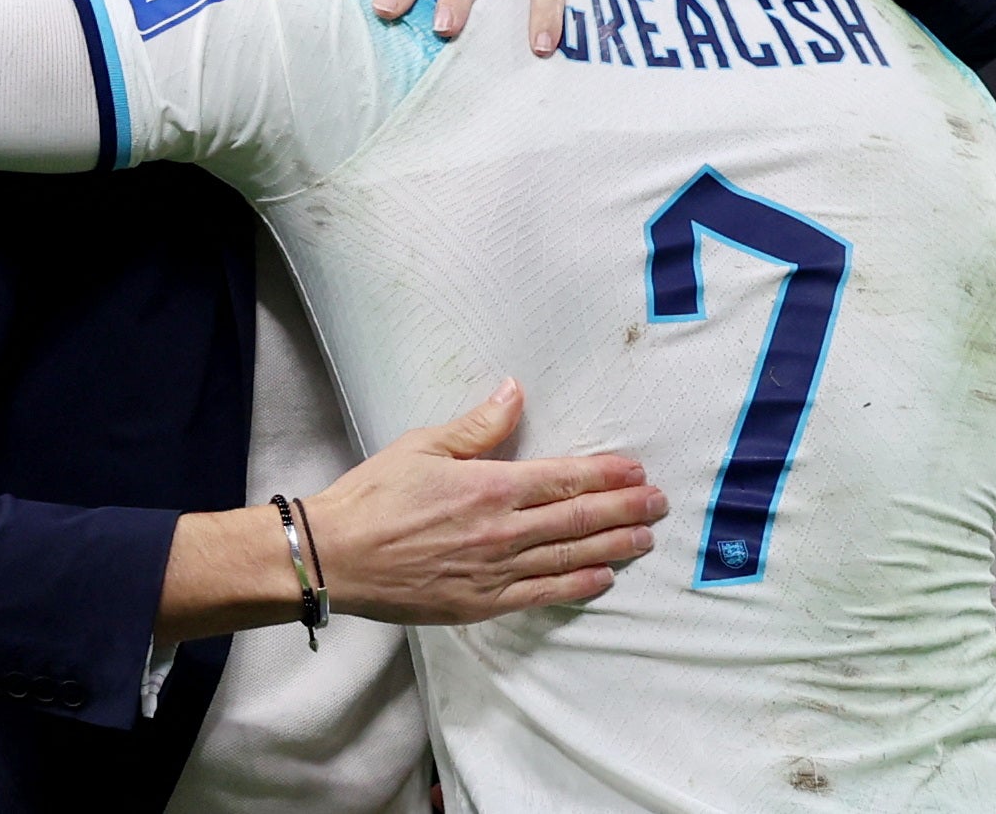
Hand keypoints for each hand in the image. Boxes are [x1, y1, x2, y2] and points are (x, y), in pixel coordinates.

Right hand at [305, 377, 665, 621]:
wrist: (336, 556)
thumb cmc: (375, 496)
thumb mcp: (425, 445)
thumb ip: (478, 424)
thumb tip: (514, 391)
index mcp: (490, 487)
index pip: (564, 479)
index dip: (605, 475)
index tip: (635, 471)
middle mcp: (501, 531)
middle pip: (577, 519)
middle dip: (624, 509)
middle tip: (659, 503)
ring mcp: (494, 572)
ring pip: (569, 557)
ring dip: (612, 546)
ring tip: (645, 538)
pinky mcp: (481, 604)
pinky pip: (541, 594)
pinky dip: (577, 586)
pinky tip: (603, 578)